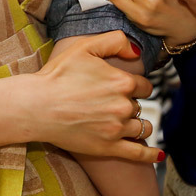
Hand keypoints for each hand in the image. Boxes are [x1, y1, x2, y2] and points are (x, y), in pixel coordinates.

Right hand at [31, 31, 161, 161]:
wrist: (36, 106)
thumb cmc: (57, 75)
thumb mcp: (85, 47)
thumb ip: (115, 40)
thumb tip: (137, 50)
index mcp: (122, 81)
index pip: (143, 85)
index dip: (133, 85)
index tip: (121, 87)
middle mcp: (124, 105)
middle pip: (140, 105)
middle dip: (130, 104)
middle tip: (111, 103)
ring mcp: (117, 129)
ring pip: (142, 127)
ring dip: (137, 124)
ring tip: (126, 122)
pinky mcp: (109, 148)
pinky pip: (139, 153)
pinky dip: (151, 154)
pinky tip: (159, 154)